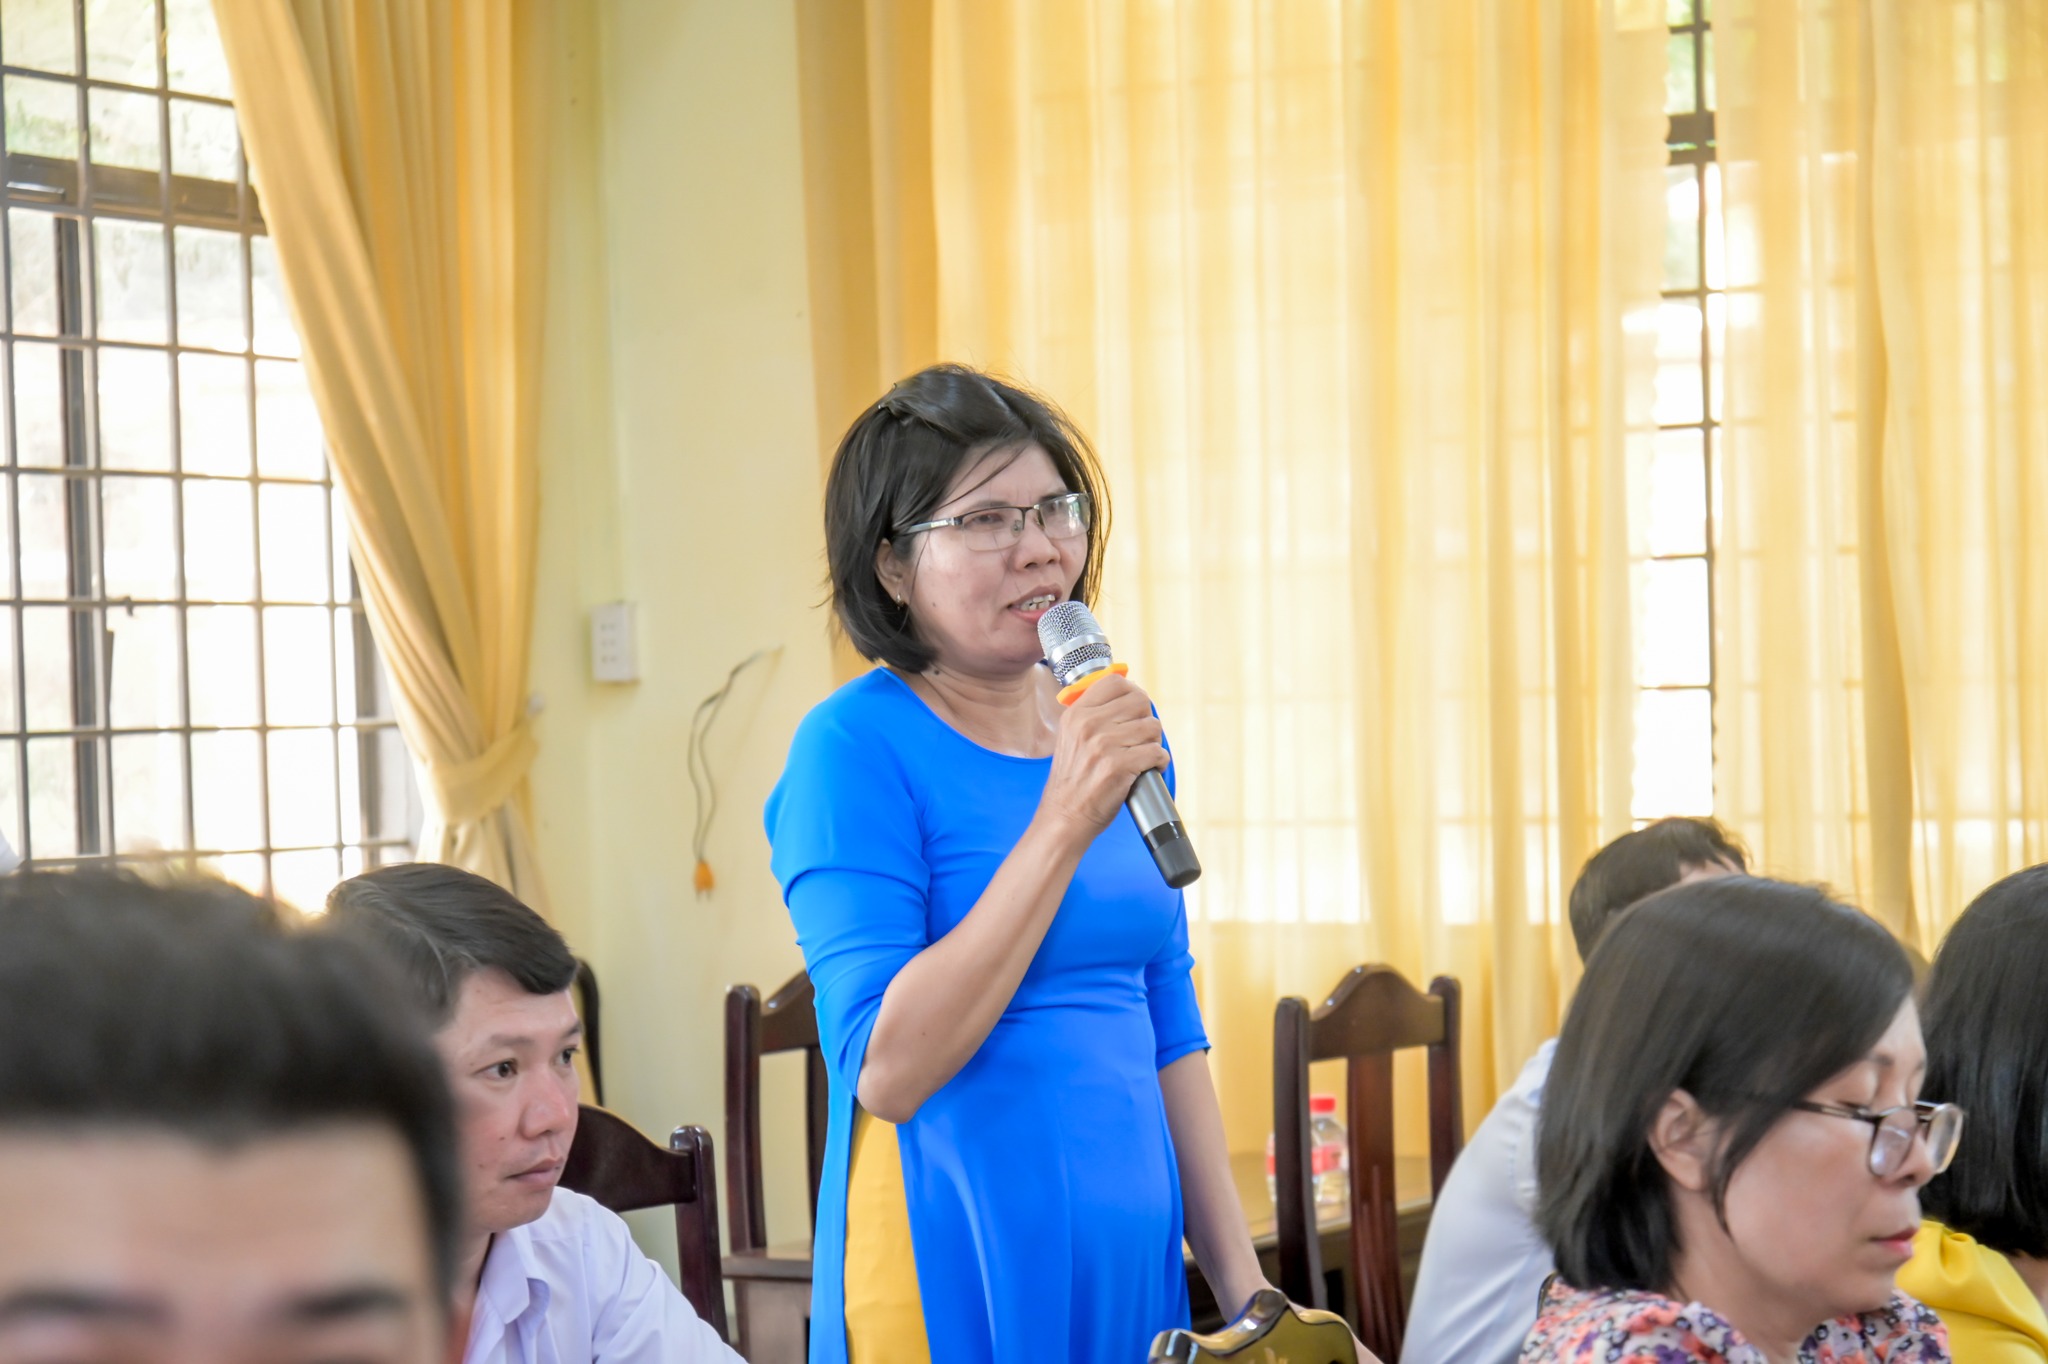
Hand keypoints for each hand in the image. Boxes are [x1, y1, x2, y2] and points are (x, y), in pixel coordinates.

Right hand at [1036, 672, 1166, 843]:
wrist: (1065, 816)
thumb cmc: (1073, 780)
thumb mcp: (1071, 738)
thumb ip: (1094, 716)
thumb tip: (1129, 696)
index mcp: (1077, 714)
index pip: (1114, 681)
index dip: (1132, 692)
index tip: (1135, 709)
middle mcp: (1089, 724)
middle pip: (1139, 701)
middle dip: (1147, 719)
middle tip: (1141, 737)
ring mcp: (1104, 744)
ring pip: (1152, 727)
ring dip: (1154, 743)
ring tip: (1142, 756)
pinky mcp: (1118, 766)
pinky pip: (1156, 752)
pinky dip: (1159, 762)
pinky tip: (1149, 769)